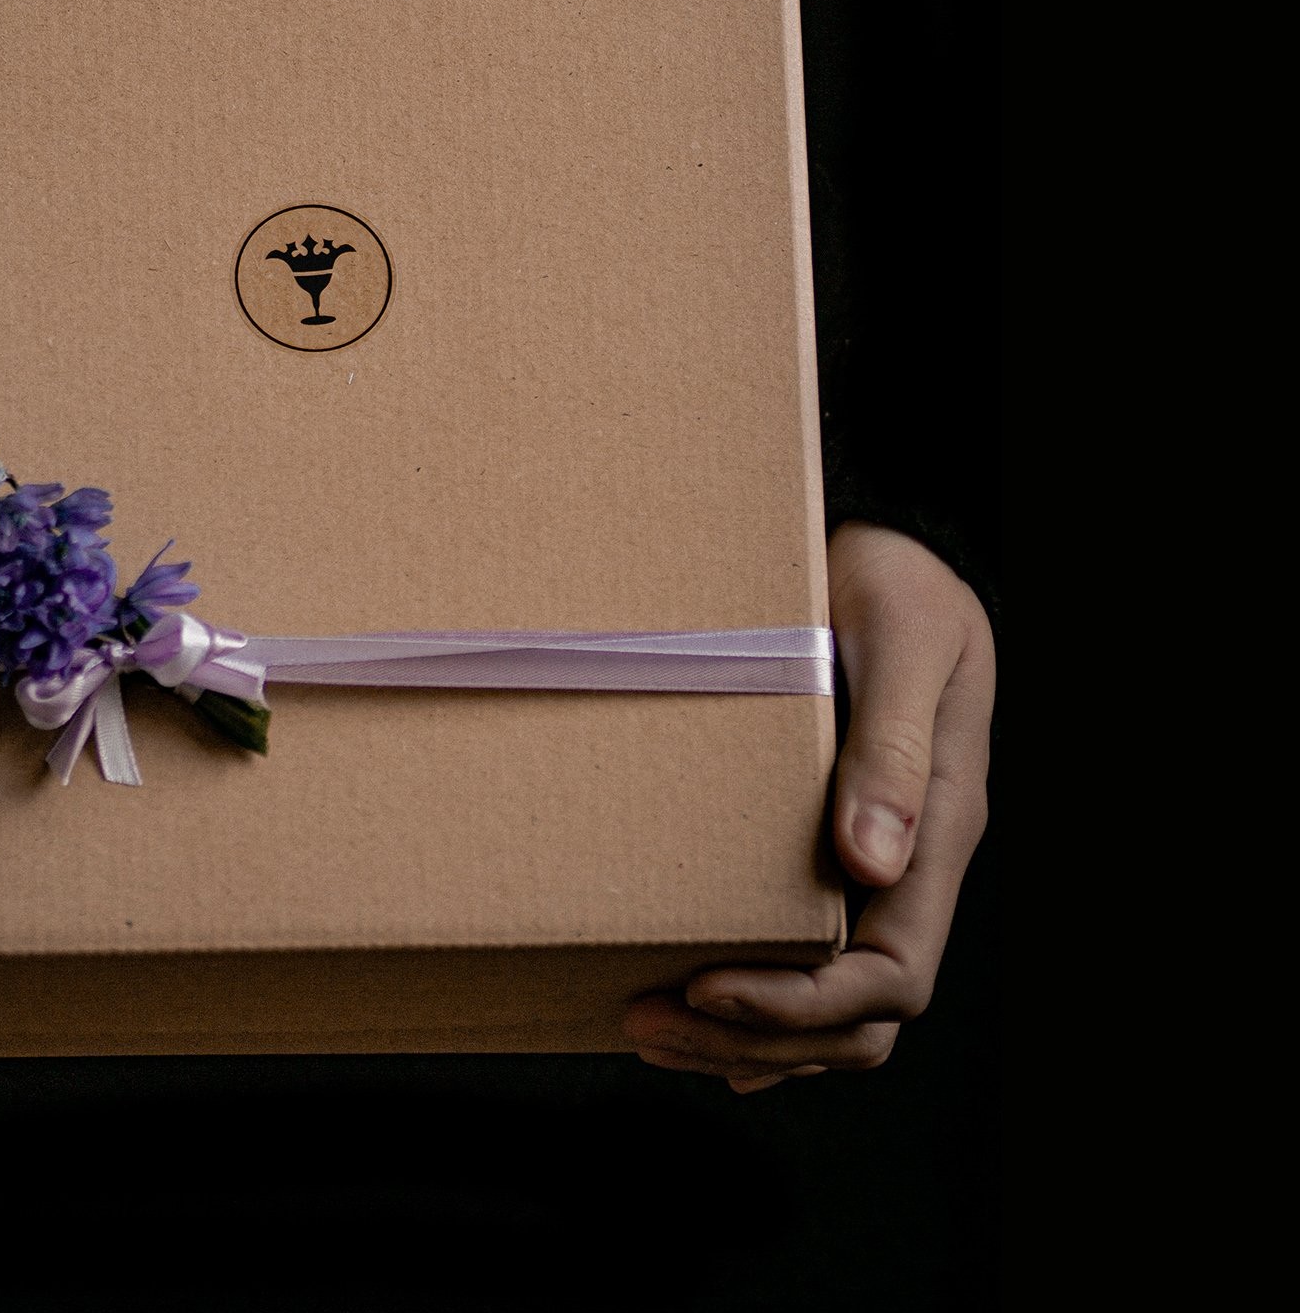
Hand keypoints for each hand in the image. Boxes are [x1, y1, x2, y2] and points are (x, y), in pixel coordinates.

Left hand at [623, 521, 993, 1090]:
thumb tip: (871, 862)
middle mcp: (908, 866)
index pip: (892, 976)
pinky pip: (806, 963)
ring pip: (829, 1010)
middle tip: (642, 1020)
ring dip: (741, 1035)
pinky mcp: (829, 848)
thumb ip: (891, 749)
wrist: (890, 545)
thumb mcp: (902, 641)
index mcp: (939, 830)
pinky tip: (694, 1013)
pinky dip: (752, 1009)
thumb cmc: (899, 580)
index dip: (802, 1004)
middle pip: (855, 1020)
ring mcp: (874, 865)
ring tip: (644, 1024)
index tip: (706, 984)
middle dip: (753, 1037)